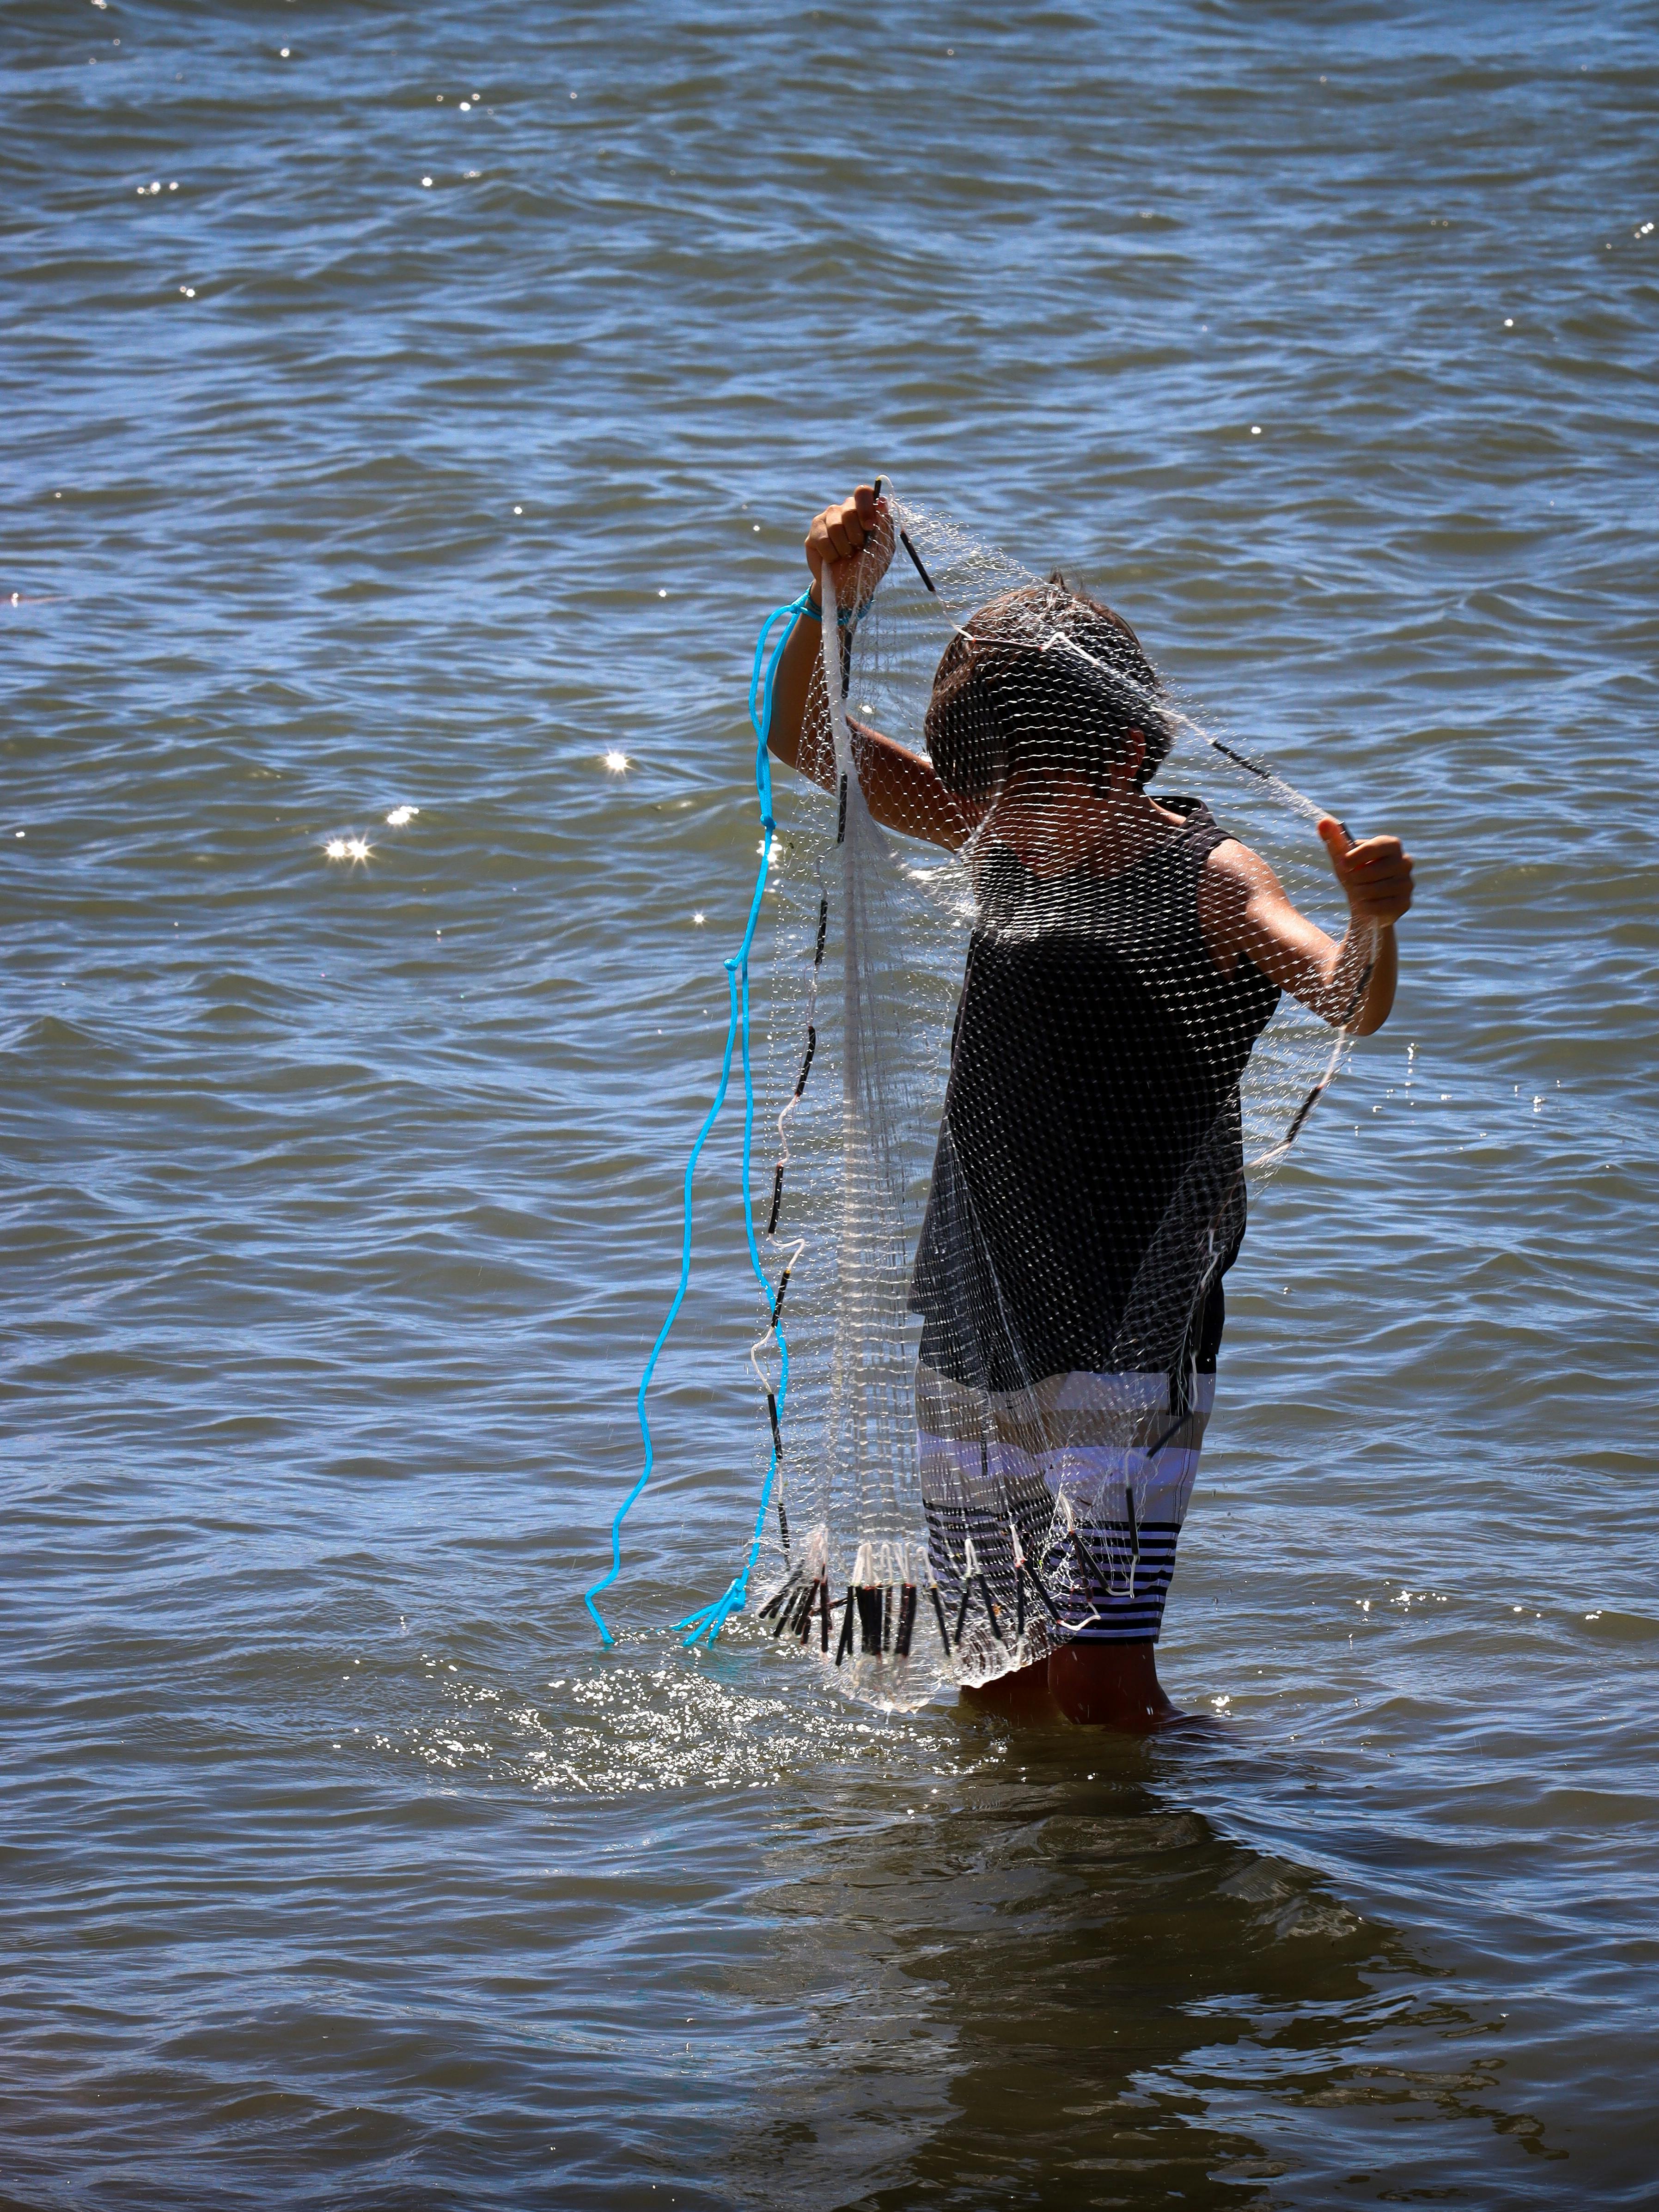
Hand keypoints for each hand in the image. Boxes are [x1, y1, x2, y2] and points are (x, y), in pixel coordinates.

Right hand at [804, 485, 894, 614]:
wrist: (848, 588)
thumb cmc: (868, 566)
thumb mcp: (883, 548)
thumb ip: (884, 524)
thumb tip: (882, 501)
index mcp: (864, 510)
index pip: (863, 492)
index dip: (865, 507)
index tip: (869, 527)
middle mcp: (845, 510)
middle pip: (849, 509)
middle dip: (856, 535)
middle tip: (858, 548)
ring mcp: (828, 519)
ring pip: (835, 525)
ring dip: (844, 547)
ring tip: (846, 555)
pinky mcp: (814, 532)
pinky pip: (822, 539)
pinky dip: (831, 554)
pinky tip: (833, 558)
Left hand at [1318, 818, 1413, 928]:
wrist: (1364, 900)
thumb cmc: (1353, 872)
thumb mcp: (1342, 856)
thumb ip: (1333, 838)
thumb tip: (1322, 821)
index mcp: (1391, 844)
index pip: (1374, 847)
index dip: (1355, 857)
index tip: (1343, 863)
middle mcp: (1405, 862)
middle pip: (1371, 872)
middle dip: (1354, 879)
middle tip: (1353, 880)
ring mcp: (1407, 883)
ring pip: (1374, 890)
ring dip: (1359, 893)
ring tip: (1359, 891)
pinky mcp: (1405, 903)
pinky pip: (1380, 907)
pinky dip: (1366, 907)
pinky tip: (1366, 903)